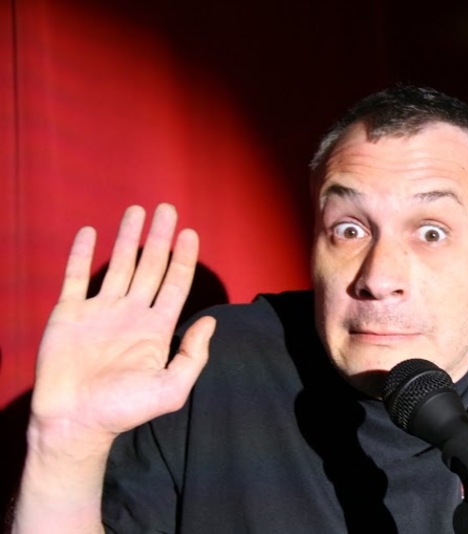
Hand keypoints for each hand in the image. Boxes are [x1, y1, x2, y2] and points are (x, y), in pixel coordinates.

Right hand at [29, 204, 214, 452]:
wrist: (75, 423)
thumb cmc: (124, 410)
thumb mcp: (171, 388)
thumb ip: (193, 356)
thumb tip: (212, 322)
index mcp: (156, 328)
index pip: (174, 284)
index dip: (183, 258)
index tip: (190, 232)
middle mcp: (130, 314)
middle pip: (150, 266)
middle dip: (159, 237)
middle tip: (167, 208)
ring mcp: (100, 312)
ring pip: (118, 265)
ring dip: (127, 237)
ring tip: (137, 210)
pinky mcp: (69, 314)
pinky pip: (76, 277)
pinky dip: (82, 254)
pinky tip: (90, 232)